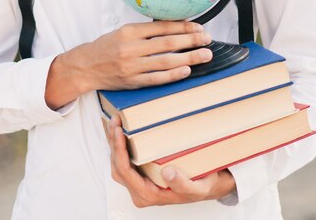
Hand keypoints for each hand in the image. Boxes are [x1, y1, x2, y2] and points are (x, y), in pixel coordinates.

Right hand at [45, 20, 211, 108]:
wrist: (86, 66)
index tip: (199, 27)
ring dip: (189, 58)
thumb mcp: (123, 31)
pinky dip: (173, 74)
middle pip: (167, 43)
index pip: (162, 27)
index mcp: (129, 31)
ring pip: (165, 61)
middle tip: (207, 39)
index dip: (183, 27)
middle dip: (191, 40)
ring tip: (205, 55)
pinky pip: (157, 78)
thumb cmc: (107, 46)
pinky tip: (187, 70)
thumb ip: (146, 31)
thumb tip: (175, 28)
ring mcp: (132, 66)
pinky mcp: (132, 81)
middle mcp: (131, 48)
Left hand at [108, 115, 235, 207]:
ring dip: (114, 142)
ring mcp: (137, 184)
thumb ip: (182, 183)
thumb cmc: (198, 187)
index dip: (119, 150)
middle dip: (113, 142)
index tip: (119, 132)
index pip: (125, 172)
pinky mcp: (139, 175)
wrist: (202, 187)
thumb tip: (167, 173)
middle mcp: (139, 191)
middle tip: (115, 120)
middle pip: (117, 166)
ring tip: (115, 122)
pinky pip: (123, 160)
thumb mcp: (196, 188)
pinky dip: (119, 144)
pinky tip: (119, 130)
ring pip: (117, 163)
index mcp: (148, 195)